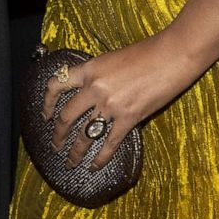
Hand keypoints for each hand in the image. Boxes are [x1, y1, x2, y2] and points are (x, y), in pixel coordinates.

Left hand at [43, 34, 195, 169]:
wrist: (172, 56)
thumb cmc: (147, 52)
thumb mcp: (114, 58)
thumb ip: (100, 75)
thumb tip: (92, 92)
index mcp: (91, 69)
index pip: (57, 84)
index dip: (47, 102)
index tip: (46, 114)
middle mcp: (95, 88)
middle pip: (66, 117)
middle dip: (58, 135)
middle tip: (56, 145)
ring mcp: (110, 105)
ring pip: (84, 135)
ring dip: (75, 152)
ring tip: (71, 162)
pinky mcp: (128, 119)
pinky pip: (109, 144)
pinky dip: (100, 158)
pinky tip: (95, 166)